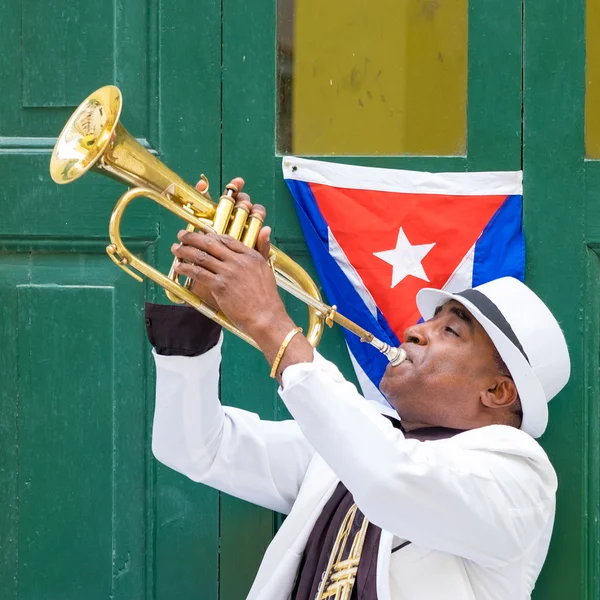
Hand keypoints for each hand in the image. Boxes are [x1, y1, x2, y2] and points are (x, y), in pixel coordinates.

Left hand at [173, 177, 313, 379]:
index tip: (198, 227)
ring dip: (185, 250)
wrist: (270, 323)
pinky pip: (199, 272)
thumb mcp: (267, 271)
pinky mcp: (221, 285)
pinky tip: (179, 266)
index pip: (227, 235)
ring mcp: (230, 272)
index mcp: (252, 254)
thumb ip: (262, 248)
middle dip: (192, 236)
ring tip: (176, 248)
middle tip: (180, 236)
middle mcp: (241, 259)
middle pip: (211, 240)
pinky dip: (187, 267)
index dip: (210, 228)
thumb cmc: (268, 302)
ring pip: (202, 254)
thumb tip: (265, 227)